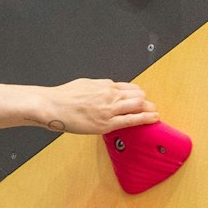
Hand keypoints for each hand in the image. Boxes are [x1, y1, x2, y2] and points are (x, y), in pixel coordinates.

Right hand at [39, 79, 158, 134]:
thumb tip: (107, 87)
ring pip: (138, 105)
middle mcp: (110, 95)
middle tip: (150, 107)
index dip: (137, 94)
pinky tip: (153, 119)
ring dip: (149, 109)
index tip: (141, 98)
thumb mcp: (85, 84)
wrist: (53, 106)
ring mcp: (109, 109)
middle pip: (137, 96)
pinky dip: (145, 119)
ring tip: (154, 113)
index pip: (129, 87)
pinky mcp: (106, 123)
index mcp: (105, 85)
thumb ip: (99, 86)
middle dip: (146, 101)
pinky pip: (131, 120)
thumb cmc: (64, 97)